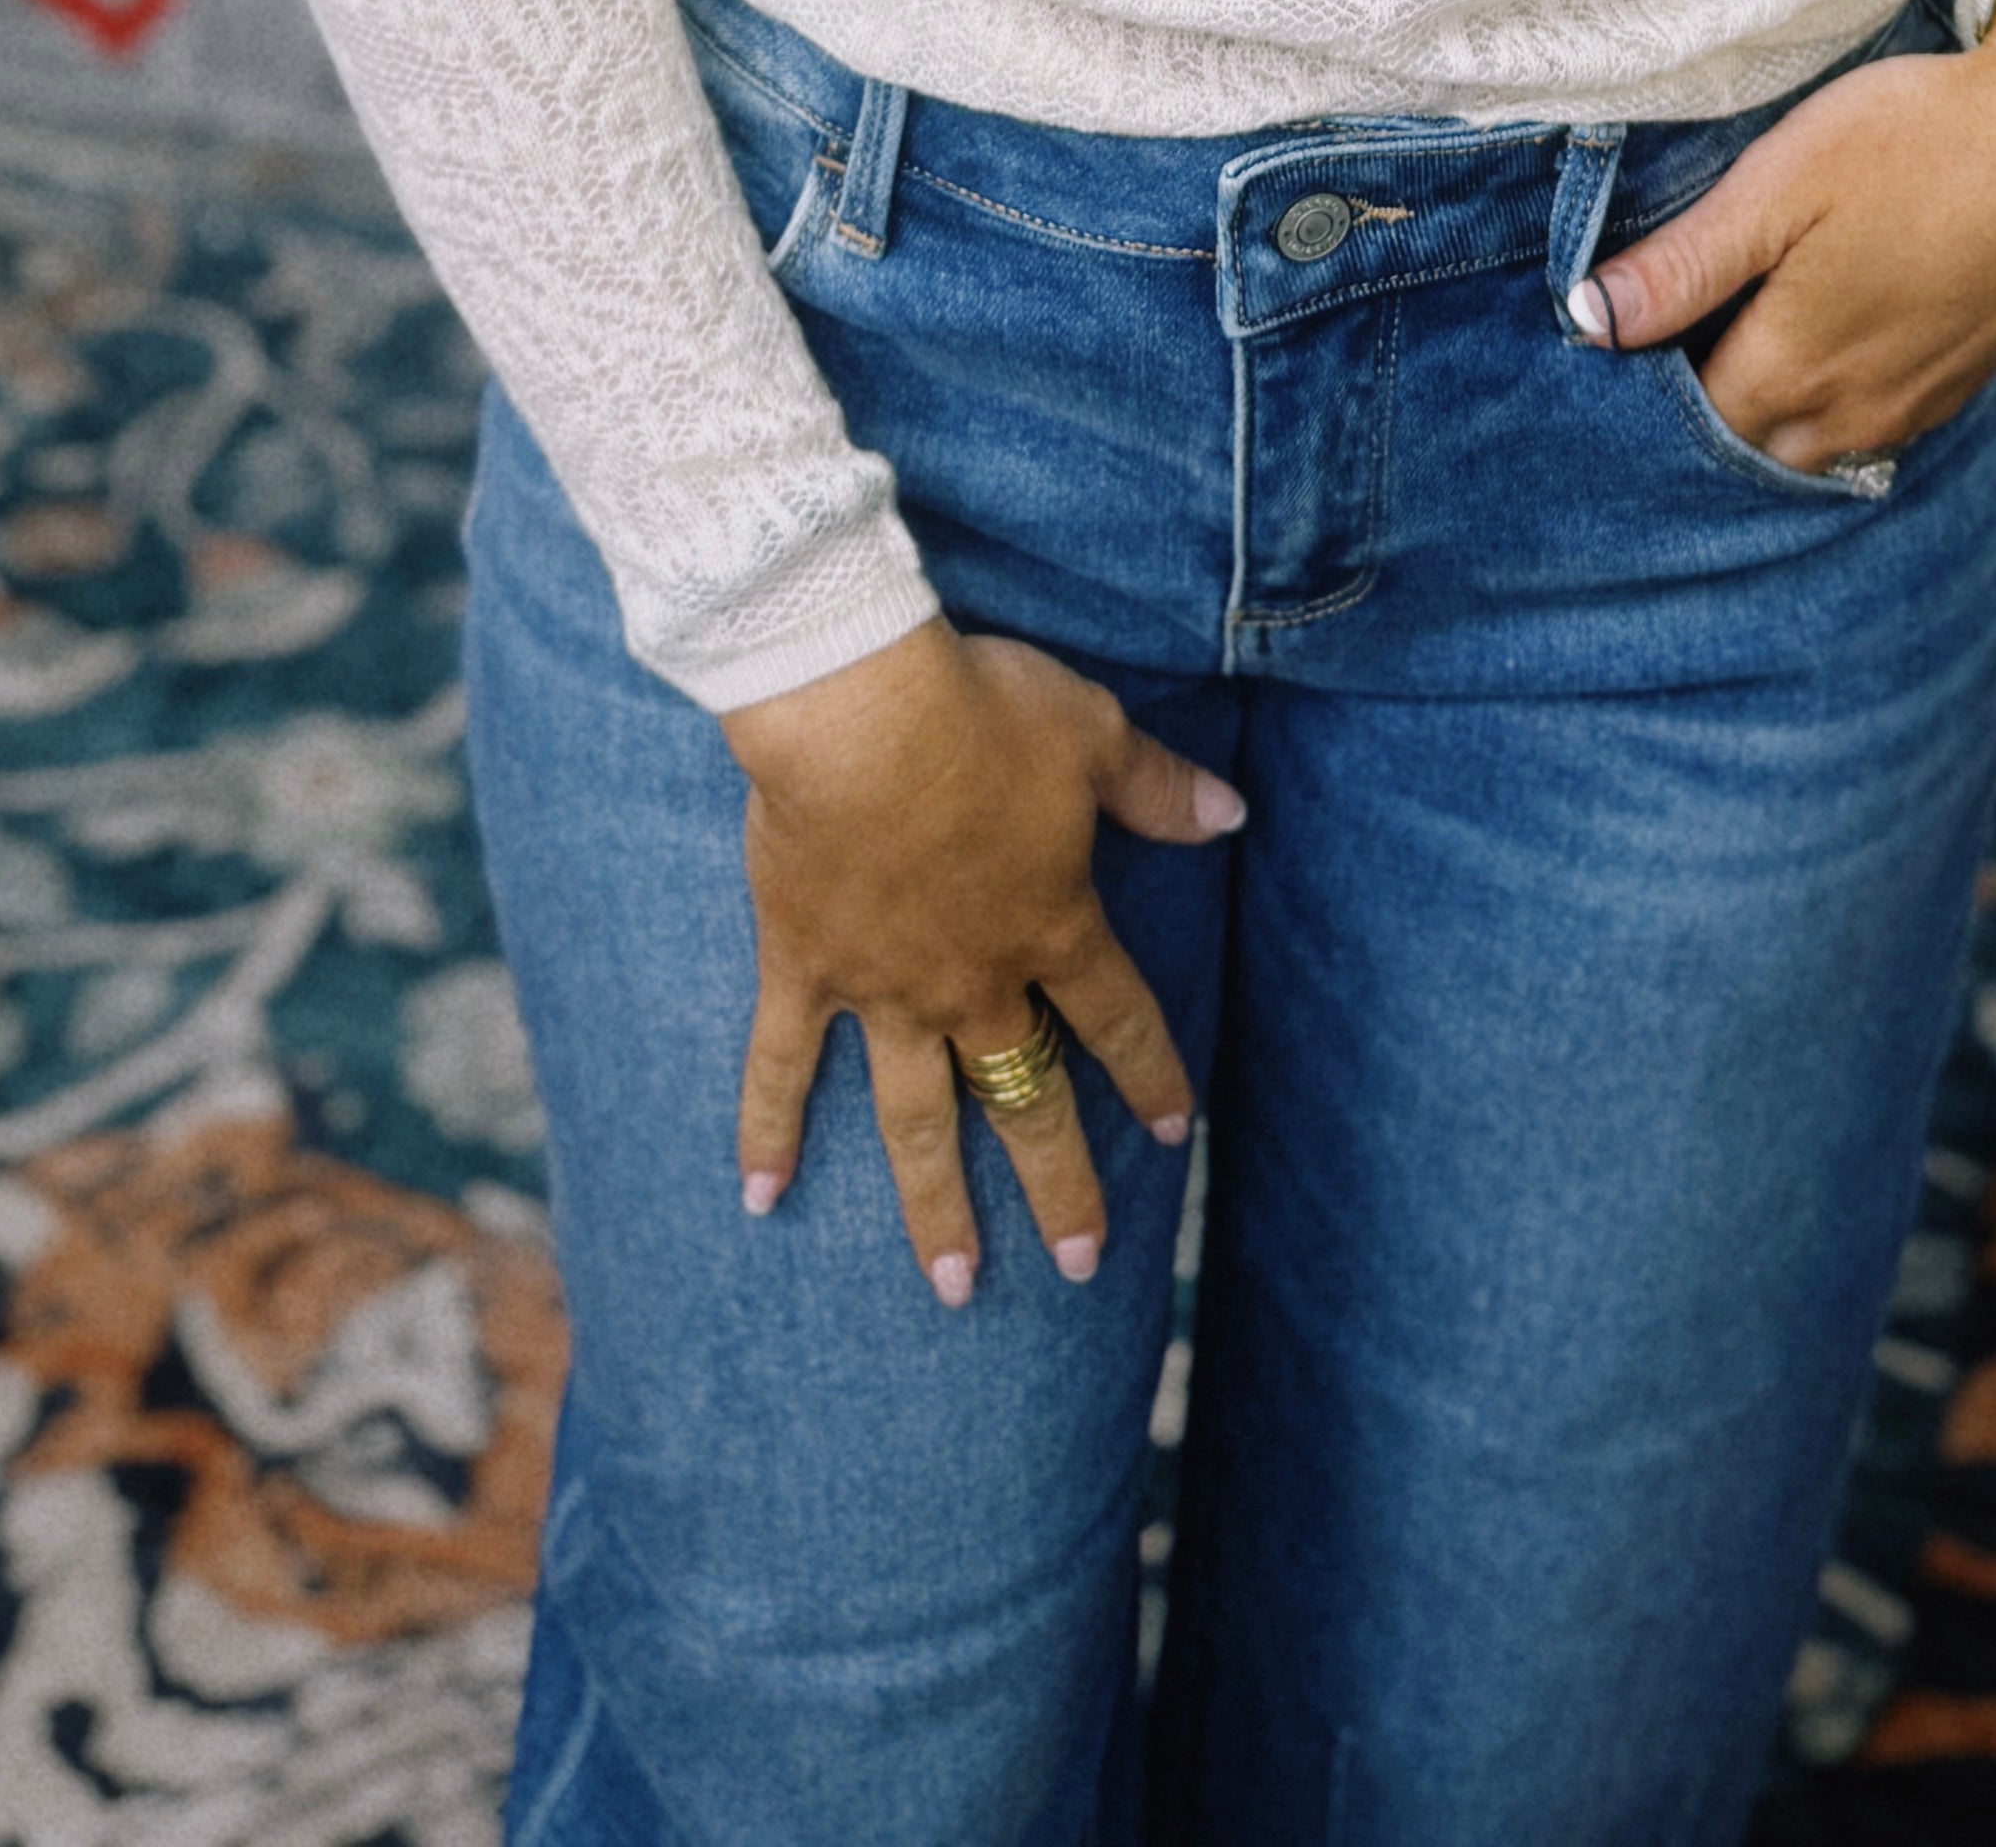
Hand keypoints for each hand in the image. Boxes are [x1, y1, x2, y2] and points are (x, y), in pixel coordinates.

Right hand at [724, 617, 1242, 1307]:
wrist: (858, 709)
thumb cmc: (983, 713)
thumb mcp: (1094, 736)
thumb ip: (1159, 790)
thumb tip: (1232, 814)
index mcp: (1052, 927)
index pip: (1118, 1018)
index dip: (1151, 1074)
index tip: (1177, 1132)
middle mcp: (975, 981)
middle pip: (1028, 1098)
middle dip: (1058, 1184)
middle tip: (1079, 1265)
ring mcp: (886, 989)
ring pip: (918, 1119)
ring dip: (936, 1205)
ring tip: (954, 1287)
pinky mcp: (805, 969)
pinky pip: (783, 1065)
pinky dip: (769, 1131)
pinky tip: (763, 1197)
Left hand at [1569, 0, 1995, 469]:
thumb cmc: (1921, 145)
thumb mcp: (1781, 184)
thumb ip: (1684, 265)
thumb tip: (1588, 320)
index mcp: (1789, 373)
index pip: (1678, 420)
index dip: (1637, 378)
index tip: (1613, 327)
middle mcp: (1847, 417)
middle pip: (1739, 444)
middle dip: (1693, 409)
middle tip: (1665, 328)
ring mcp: (1910, 408)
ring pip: (1804, 443)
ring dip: (1762, 408)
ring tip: (1734, 328)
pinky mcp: (1956, 384)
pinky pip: (1864, 423)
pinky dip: (1825, 398)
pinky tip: (1822, 331)